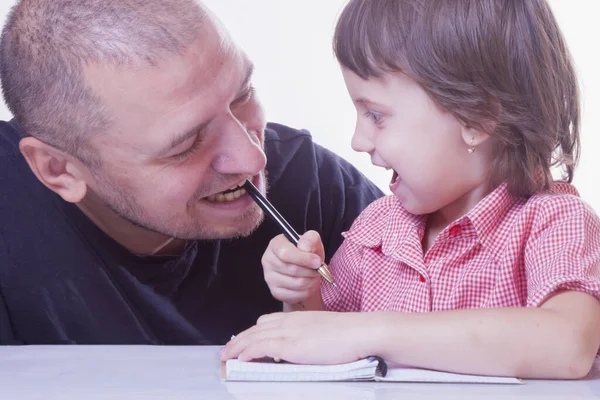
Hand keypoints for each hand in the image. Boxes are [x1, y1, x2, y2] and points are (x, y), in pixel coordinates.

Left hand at [220, 311, 372, 364]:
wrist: (361, 331)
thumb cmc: (350, 333)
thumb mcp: (324, 329)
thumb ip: (309, 334)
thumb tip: (301, 346)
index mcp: (298, 317)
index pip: (267, 321)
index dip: (252, 331)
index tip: (243, 339)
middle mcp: (290, 321)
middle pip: (256, 329)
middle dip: (238, 340)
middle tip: (227, 350)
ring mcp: (290, 332)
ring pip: (254, 337)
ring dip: (237, 347)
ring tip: (226, 357)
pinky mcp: (292, 345)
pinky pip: (262, 347)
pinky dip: (248, 352)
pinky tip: (241, 358)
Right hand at [262, 231, 323, 305]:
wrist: (305, 271)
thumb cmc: (307, 253)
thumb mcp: (312, 242)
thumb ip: (310, 239)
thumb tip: (306, 247)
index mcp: (275, 245)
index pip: (286, 253)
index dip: (304, 258)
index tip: (318, 261)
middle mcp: (268, 261)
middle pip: (293, 269)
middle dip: (311, 270)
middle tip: (319, 269)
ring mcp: (270, 278)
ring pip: (297, 283)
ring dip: (311, 280)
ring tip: (313, 275)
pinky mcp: (275, 292)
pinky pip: (296, 295)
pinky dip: (307, 291)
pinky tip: (308, 284)